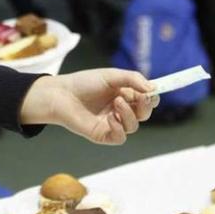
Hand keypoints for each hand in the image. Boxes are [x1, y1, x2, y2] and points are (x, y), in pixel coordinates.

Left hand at [21, 69, 156, 144]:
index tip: (152, 92)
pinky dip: (119, 128)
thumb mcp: (111, 76)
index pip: (146, 99)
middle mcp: (120, 110)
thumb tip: (153, 88)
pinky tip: (110, 117)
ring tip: (116, 102)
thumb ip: (132, 79)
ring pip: (133, 125)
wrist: (60, 94)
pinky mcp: (102, 134)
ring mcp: (112, 123)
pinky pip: (120, 138)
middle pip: (144, 114)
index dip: (152, 97)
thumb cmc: (83, 83)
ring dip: (129, 113)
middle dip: (145, 106)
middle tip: (140, 97)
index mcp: (124, 95)